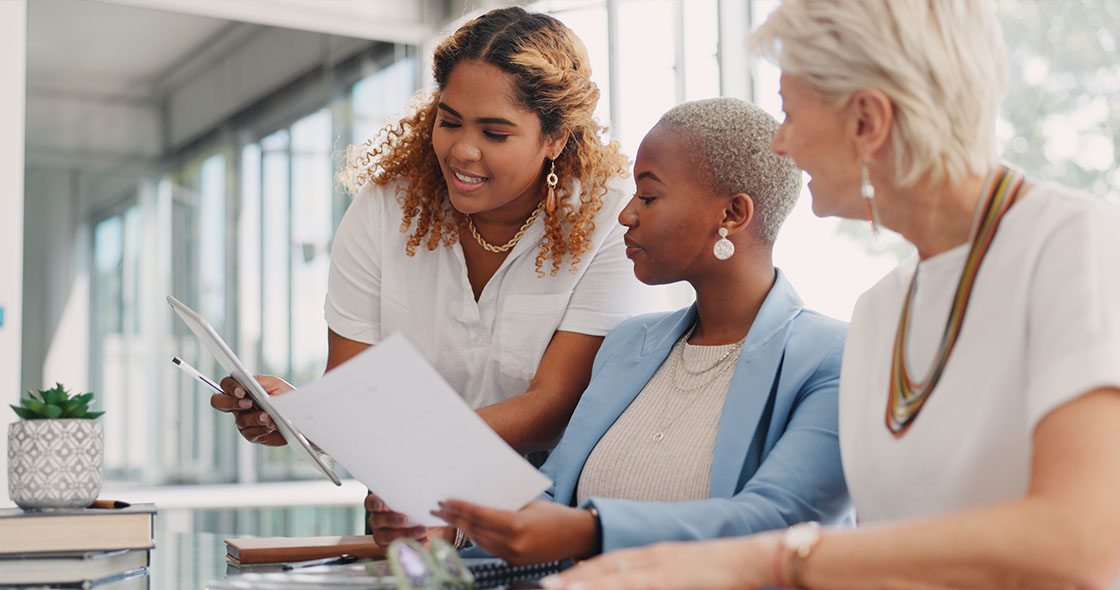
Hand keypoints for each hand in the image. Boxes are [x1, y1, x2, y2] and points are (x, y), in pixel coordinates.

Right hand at [211, 375, 293, 445]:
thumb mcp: (275, 384)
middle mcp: (239, 405)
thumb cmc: (286, 397)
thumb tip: (248, 381)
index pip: (226, 385)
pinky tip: (271, 426)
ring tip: (268, 417)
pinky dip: (261, 429)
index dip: (230, 387)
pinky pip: (250, 433)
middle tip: (248, 404)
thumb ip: (260, 381)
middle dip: (230, 402)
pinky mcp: (252, 434)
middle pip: (219, 402)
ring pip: (240, 420)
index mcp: (242, 389)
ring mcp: (244, 420)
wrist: (299, 416)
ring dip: (254, 418)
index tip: (242, 391)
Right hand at [366, 492, 452, 546]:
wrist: (427, 527)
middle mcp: (377, 521)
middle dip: (391, 520)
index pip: (371, 503)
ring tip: (422, 530)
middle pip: (378, 520)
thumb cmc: (418, 508)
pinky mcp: (389, 548)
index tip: (382, 504)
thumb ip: (417, 495)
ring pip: (387, 536)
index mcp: (379, 505)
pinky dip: (412, 544)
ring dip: (405, 533)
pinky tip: (424, 539)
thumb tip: (429, 492)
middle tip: (405, 519)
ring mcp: (381, 535)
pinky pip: (397, 548)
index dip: (375, 503)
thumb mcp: (418, 500)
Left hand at [432, 499, 594, 563]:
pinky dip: (477, 536)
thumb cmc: (555, 514)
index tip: (445, 500)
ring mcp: (512, 556)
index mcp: (516, 525)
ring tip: (448, 516)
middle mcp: (512, 544)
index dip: (460, 507)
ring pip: (479, 541)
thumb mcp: (529, 503)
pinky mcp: (514, 562)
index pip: (480, 515)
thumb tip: (477, 497)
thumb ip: (505, 503)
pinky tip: (468, 527)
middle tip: (437, 507)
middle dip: (455, 518)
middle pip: (475, 529)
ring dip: (463, 528)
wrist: (577, 536)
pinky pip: (489, 548)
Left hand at [539, 534, 778, 589]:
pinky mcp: (673, 579)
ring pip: (615, 576)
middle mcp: (656, 557)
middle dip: (575, 577)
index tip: (562, 578)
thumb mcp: (686, 572)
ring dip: (586, 582)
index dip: (585, 570)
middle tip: (547, 584)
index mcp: (658, 555)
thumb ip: (664, 576)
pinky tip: (594, 589)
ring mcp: (663, 568)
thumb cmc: (726, 571)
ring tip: (560, 588)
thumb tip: (648, 582)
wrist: (756, 557)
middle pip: (606, 566)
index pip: (613, 561)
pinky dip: (614, 586)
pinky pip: (637, 585)